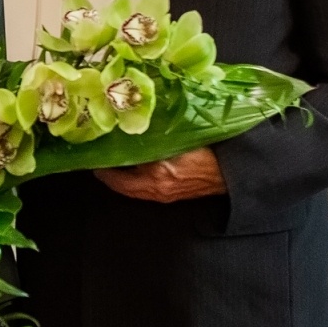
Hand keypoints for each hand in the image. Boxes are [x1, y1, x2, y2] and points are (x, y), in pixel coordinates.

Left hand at [94, 147, 225, 202]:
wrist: (233, 171)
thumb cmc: (208, 153)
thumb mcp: (178, 140)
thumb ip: (154, 138)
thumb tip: (132, 130)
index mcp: (157, 176)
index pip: (119, 178)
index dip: (104, 169)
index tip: (94, 157)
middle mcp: (157, 189)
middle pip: (122, 187)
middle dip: (109, 175)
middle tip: (100, 159)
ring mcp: (164, 195)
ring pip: (133, 190)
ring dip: (121, 179)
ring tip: (112, 163)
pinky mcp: (172, 196)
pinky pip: (145, 190)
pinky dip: (135, 181)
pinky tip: (134, 169)